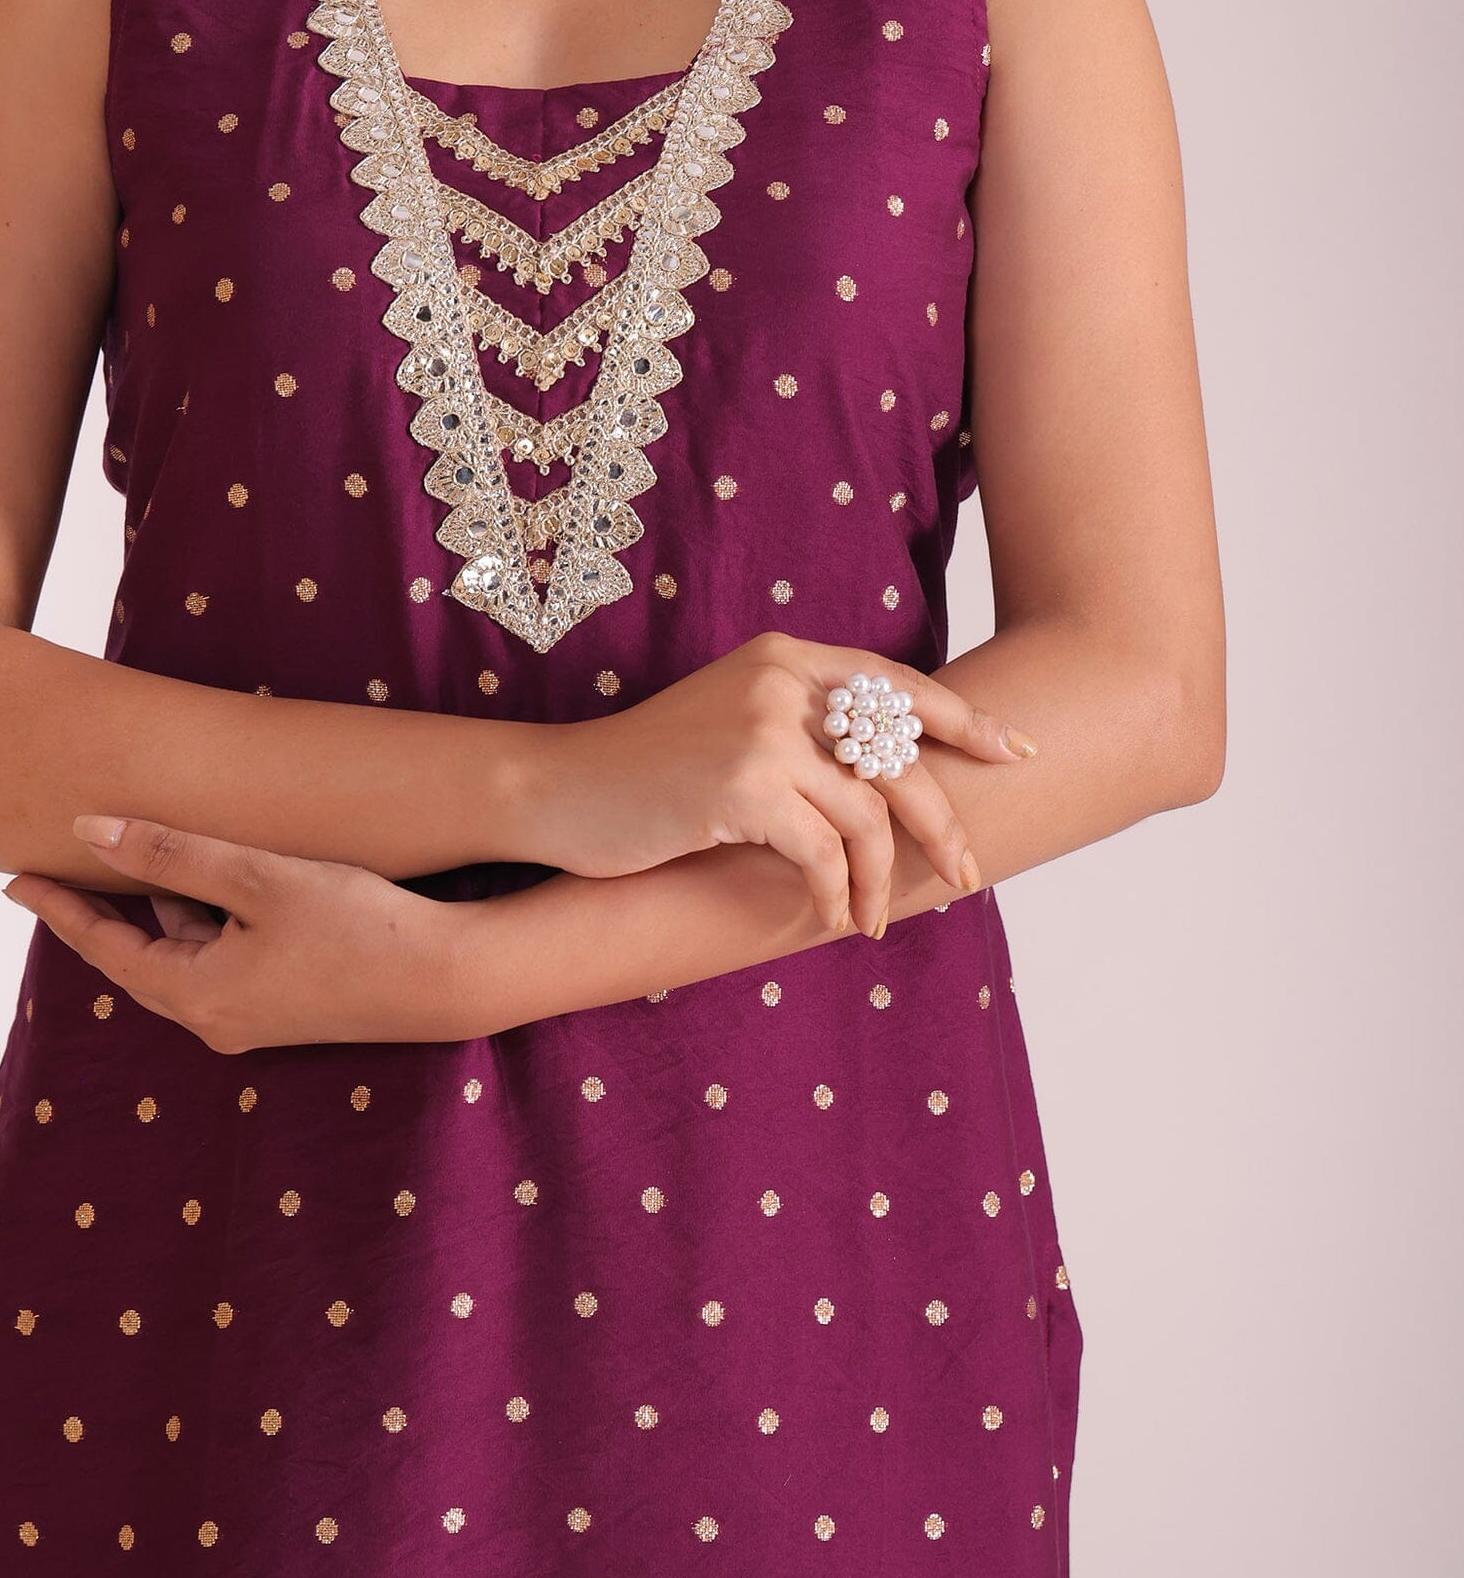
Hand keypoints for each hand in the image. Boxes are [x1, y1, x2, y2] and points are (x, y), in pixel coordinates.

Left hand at [2, 817, 467, 1052]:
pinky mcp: (283, 1007)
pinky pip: (218, 961)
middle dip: (103, 910)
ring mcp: (250, 1018)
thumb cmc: (353, 924)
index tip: (14, 881)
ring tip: (144, 853)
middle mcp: (215, 1019)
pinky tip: (218, 880)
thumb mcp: (254, 877)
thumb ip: (169, 854)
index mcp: (197, 994)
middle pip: (138, 956)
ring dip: (162, 909)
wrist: (444, 977)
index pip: (104, 948)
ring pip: (182, 955)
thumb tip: (89, 830)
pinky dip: (203, 921)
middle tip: (61, 865)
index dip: (59, 909)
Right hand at [527, 632, 1034, 939]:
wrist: (561, 789)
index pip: (898, 684)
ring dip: (882, 880)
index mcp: (785, 657)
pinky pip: (824, 853)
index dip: (964, 722)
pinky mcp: (744, 786)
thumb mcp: (732, 724)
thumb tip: (886, 782)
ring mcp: (763, 730)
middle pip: (899, 756)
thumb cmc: (648, 772)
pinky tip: (828, 917)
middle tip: (969, 877)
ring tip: (873, 921)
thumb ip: (800, 730)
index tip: (1016, 753)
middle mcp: (781, 681)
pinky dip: (836, 893)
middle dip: (945, 825)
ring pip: (868, 816)